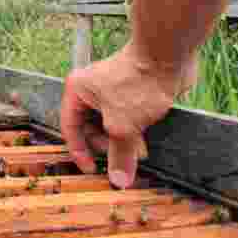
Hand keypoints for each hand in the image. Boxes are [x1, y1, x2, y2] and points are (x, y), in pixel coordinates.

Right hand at [60, 43, 196, 189]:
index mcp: (77, 91)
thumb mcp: (123, 126)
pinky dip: (133, 131)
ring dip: (123, 141)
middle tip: (123, 160)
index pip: (70, 128)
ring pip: (111, 123)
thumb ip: (119, 155)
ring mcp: (111, 89)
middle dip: (108, 146)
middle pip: (91, 127)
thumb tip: (118, 180)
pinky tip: (145, 141)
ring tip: (140, 154)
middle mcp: (90, 89)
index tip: (93, 170)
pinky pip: (126, 117)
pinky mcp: (130, 91)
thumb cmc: (136, 84)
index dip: (80, 151)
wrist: (166, 57)